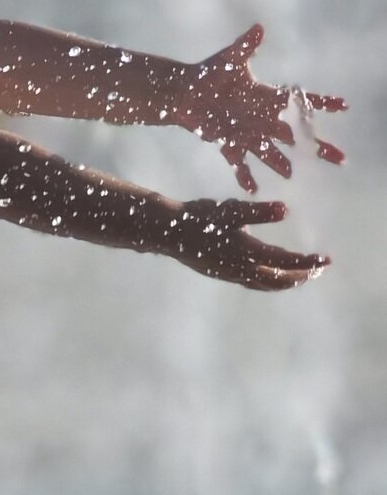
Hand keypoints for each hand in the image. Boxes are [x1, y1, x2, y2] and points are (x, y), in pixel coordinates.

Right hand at [166, 196, 329, 289]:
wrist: (169, 233)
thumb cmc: (200, 217)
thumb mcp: (231, 209)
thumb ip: (259, 212)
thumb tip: (285, 210)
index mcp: (248, 253)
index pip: (286, 261)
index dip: (307, 262)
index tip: (326, 261)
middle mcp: (243, 269)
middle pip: (279, 279)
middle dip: (301, 275)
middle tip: (318, 270)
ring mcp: (231, 274)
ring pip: (266, 285)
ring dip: (286, 282)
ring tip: (300, 277)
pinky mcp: (222, 274)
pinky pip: (253, 284)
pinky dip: (269, 282)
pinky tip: (268, 275)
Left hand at [178, 23, 346, 192]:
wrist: (183, 93)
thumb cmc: (208, 74)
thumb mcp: (229, 59)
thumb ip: (246, 46)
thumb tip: (259, 27)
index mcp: (267, 98)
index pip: (300, 101)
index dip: (322, 103)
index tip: (343, 105)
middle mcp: (261, 119)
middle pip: (294, 134)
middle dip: (315, 146)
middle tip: (339, 158)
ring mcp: (247, 134)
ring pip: (269, 152)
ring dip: (279, 163)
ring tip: (290, 174)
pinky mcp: (229, 145)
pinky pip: (240, 164)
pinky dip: (245, 176)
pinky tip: (252, 189)